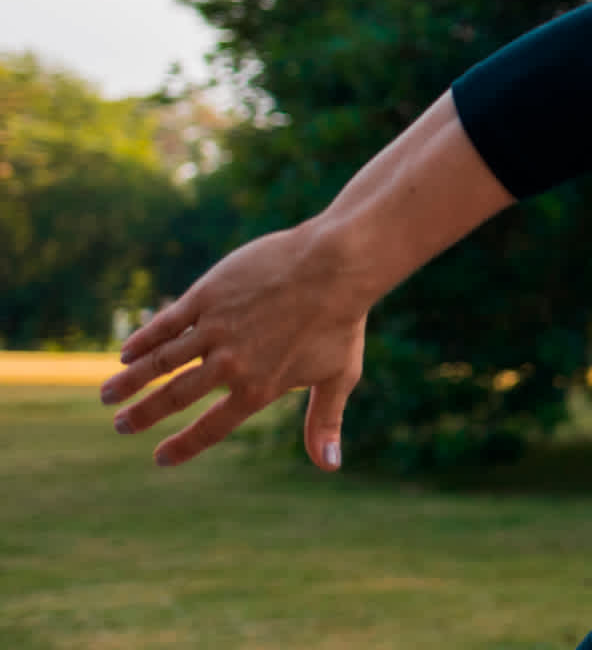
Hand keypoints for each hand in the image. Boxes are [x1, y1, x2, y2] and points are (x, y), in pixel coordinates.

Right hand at [99, 220, 370, 469]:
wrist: (336, 265)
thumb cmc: (342, 321)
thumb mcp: (340, 376)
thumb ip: (324, 422)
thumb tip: (329, 468)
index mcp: (259, 388)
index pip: (212, 428)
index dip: (184, 446)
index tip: (161, 458)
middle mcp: (230, 364)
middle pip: (175, 396)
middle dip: (143, 415)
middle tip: (120, 426)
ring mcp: (215, 328)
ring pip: (160, 361)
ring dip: (130, 380)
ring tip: (108, 395)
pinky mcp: (207, 296)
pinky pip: (166, 323)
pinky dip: (143, 340)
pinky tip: (127, 352)